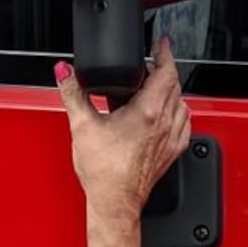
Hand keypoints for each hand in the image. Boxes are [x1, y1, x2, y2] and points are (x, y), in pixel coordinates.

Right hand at [55, 38, 191, 231]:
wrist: (115, 203)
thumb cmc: (103, 172)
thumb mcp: (82, 125)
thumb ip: (72, 93)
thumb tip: (63, 71)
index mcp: (147, 111)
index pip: (166, 71)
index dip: (164, 53)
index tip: (160, 44)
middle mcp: (164, 124)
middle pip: (176, 85)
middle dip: (166, 69)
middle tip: (153, 62)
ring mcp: (170, 139)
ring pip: (182, 104)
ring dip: (173, 91)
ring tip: (158, 86)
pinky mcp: (171, 153)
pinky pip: (184, 125)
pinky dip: (178, 113)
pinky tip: (167, 114)